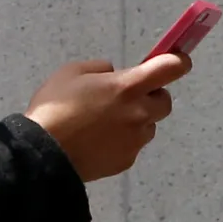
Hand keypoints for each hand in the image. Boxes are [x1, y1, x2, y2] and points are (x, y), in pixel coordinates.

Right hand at [23, 54, 191, 181]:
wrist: (43, 154)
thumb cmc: (55, 108)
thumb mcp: (71, 72)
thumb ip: (100, 69)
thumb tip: (114, 75)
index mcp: (128, 87)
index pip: (171, 69)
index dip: (178, 61)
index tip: (176, 60)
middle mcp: (139, 113)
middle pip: (165, 101)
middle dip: (151, 96)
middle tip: (126, 97)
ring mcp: (134, 140)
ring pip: (148, 126)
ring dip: (137, 121)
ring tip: (105, 124)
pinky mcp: (126, 161)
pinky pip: (132, 145)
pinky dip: (122, 141)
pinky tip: (97, 142)